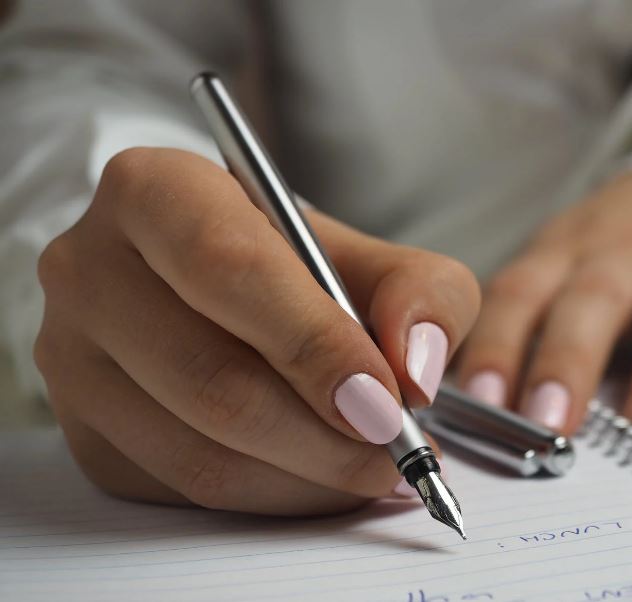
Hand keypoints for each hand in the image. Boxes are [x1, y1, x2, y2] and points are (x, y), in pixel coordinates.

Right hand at [35, 148, 479, 514]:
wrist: (223, 291)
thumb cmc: (298, 266)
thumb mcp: (375, 256)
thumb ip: (420, 293)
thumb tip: (415, 371)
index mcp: (155, 191)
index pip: (230, 269)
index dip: (314, 343)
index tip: (386, 400)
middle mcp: (92, 270)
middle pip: (212, 377)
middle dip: (324, 435)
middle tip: (397, 451)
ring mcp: (73, 359)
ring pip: (199, 452)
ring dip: (307, 478)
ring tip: (374, 468)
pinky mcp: (86, 432)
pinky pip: (185, 491)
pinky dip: (273, 497)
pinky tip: (320, 476)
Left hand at [457, 171, 631, 439]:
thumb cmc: (607, 255)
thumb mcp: (556, 270)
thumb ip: (521, 330)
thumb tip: (472, 410)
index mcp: (562, 254)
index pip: (519, 296)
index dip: (497, 345)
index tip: (481, 401)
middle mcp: (623, 252)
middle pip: (592, 301)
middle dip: (569, 361)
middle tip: (551, 421)